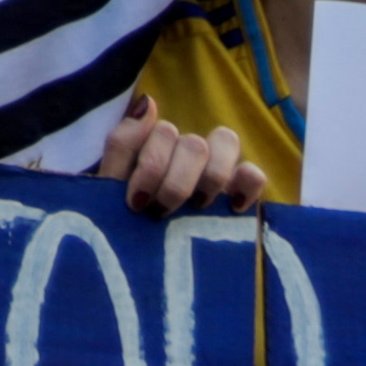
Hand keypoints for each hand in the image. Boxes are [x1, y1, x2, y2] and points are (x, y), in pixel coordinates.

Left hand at [98, 101, 267, 215]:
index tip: (136, 202)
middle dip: (176, 182)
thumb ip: (123, 145)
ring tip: (196, 209)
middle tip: (161, 213)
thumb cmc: (121, 223)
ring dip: (209, 178)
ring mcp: (215, 171)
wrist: (134, 263)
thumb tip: (149, 102)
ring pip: (226, 141)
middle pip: (194, 143)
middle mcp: (186, 153)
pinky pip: (254, 173)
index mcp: (155, 146)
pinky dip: (246, 185)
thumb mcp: (111, 187)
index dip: (151, 165)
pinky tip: (232, 208)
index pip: (162, 131)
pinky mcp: (239, 193)